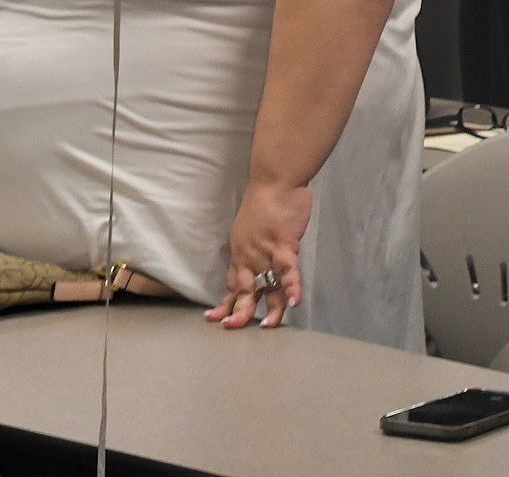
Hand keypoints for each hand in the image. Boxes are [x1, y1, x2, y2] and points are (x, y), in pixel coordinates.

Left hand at [206, 179, 312, 329]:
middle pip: (245, 289)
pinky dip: (291, 287)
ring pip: (268, 285)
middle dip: (240, 311)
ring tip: (269, 325)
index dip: (226, 302)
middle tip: (233, 328)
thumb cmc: (266, 199)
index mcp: (240, 251)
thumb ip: (254, 243)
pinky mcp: (283, 245)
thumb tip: (258, 252)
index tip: (215, 318)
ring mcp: (265, 252)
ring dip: (270, 307)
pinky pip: (287, 271)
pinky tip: (293, 302)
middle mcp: (249, 255)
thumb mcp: (250, 225)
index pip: (233, 282)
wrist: (276, 180)